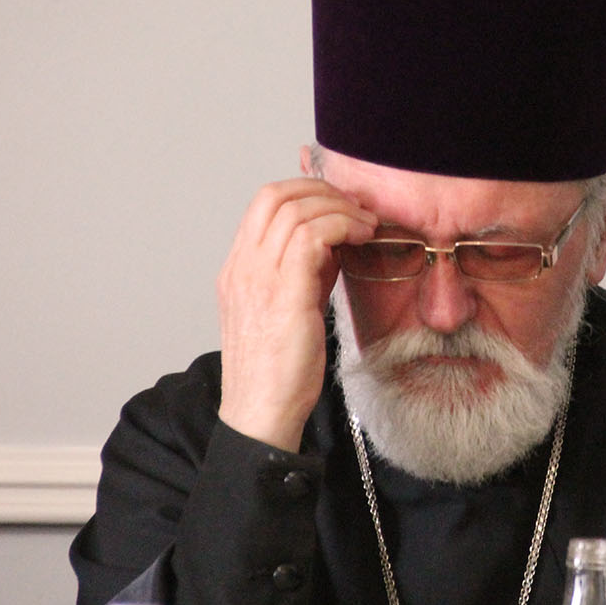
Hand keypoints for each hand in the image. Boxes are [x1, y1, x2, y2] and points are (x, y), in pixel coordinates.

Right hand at [215, 179, 376, 450]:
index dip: (305, 191)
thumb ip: (305, 272)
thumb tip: (335, 242)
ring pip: (295, 209)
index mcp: (238, 270)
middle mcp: (241, 268)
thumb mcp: (290, 308)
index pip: (264, 203)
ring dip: (339, 207)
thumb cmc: (280, 370)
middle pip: (275, 195)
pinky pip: (311, 235)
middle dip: (322, 190)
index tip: (339, 204)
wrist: (262, 415)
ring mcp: (257, 278)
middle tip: (356, 206)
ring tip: (366, 223)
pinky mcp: (283, 293)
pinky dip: (342, 225)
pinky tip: (362, 237)